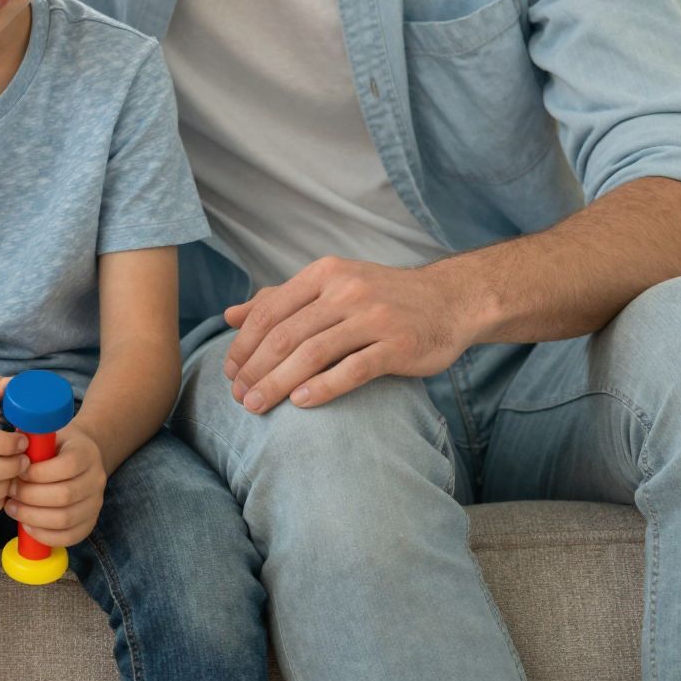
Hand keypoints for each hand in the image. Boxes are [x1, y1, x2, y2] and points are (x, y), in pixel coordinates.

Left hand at [5, 424, 104, 548]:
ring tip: (12, 508)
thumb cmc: (54, 447)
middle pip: (65, 495)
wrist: (78, 459)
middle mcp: (96, 479)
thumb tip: (9, 454)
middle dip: (30, 496)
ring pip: (65, 519)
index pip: (67, 466)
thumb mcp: (46, 435)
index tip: (17, 472)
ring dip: (32, 516)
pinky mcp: (89, 523)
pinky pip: (68, 537)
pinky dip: (44, 535)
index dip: (38, 473)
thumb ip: (31, 441)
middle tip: (9, 492)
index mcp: (87, 453)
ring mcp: (95, 504)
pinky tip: (26, 525)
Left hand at [221, 255, 473, 412]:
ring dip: (278, 383)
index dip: (244, 344)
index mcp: (325, 274)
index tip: (229, 373)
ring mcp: (374, 317)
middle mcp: (347, 290)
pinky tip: (301, 403)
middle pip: (286, 334)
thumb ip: (281, 299)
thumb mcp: (331, 286)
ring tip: (257, 406)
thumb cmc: (383, 297)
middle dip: (256, 369)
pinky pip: (354, 369)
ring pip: (313, 353)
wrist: (450, 300)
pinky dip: (323, 387)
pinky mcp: (399, 344)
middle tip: (238, 398)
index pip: (270, 310)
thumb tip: (230, 315)